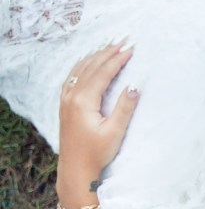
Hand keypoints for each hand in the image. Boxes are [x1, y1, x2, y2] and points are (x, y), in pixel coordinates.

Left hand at [57, 41, 138, 183]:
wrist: (75, 168)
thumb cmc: (96, 153)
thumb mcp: (114, 132)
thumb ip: (124, 108)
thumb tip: (134, 86)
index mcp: (83, 101)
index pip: (102, 73)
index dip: (117, 59)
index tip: (130, 49)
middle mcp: (72, 96)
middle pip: (90, 67)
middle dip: (107, 52)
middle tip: (123, 41)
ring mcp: (66, 99)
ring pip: (80, 69)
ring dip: (95, 56)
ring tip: (109, 46)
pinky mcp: (65, 104)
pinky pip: (72, 77)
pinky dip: (82, 65)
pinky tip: (88, 62)